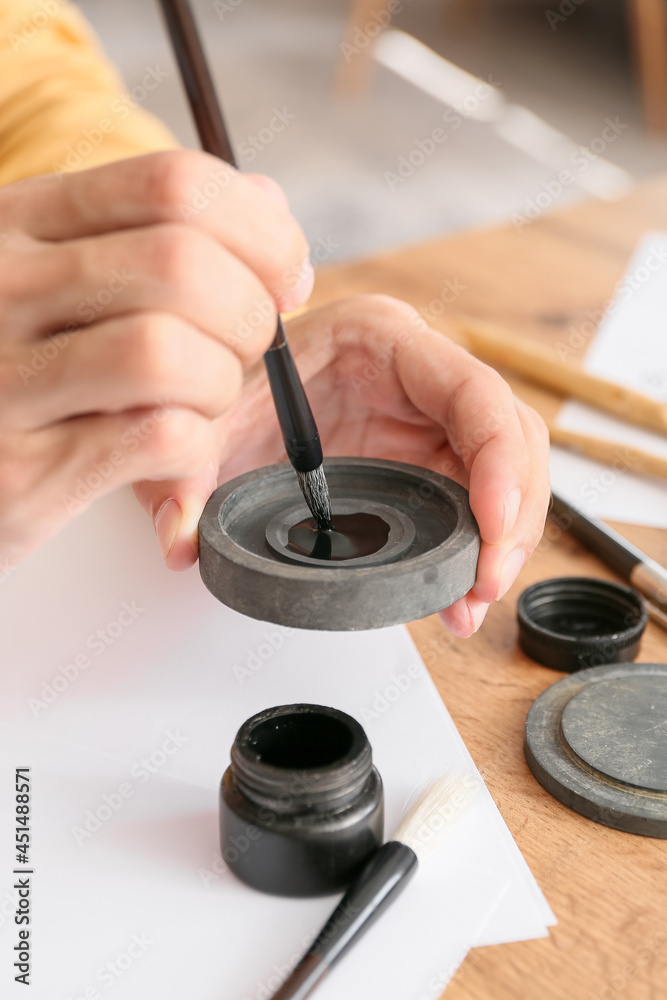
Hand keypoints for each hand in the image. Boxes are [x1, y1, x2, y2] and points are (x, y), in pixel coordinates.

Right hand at [0, 150, 311, 568]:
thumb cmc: (12, 365)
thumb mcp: (56, 275)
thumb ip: (156, 233)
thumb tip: (269, 202)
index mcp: (19, 221)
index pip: (174, 184)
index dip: (262, 232)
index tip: (286, 279)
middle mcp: (0, 285)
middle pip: (183, 266)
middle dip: (251, 316)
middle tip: (245, 353)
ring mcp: (3, 380)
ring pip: (166, 352)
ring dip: (220, 384)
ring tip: (203, 403)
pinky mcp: (23, 471)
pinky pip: (158, 438)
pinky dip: (197, 447)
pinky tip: (176, 451)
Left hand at [136, 295, 549, 636]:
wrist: (213, 389)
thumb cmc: (223, 382)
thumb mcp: (199, 426)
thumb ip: (181, 477)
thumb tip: (181, 540)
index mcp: (379, 338)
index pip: (474, 391)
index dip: (498, 462)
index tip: (489, 526)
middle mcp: (414, 376)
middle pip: (508, 438)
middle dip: (509, 517)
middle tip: (482, 583)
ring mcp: (421, 418)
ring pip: (501, 474)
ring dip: (499, 541)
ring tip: (469, 601)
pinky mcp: (417, 460)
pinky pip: (471, 500)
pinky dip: (474, 549)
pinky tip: (459, 592)